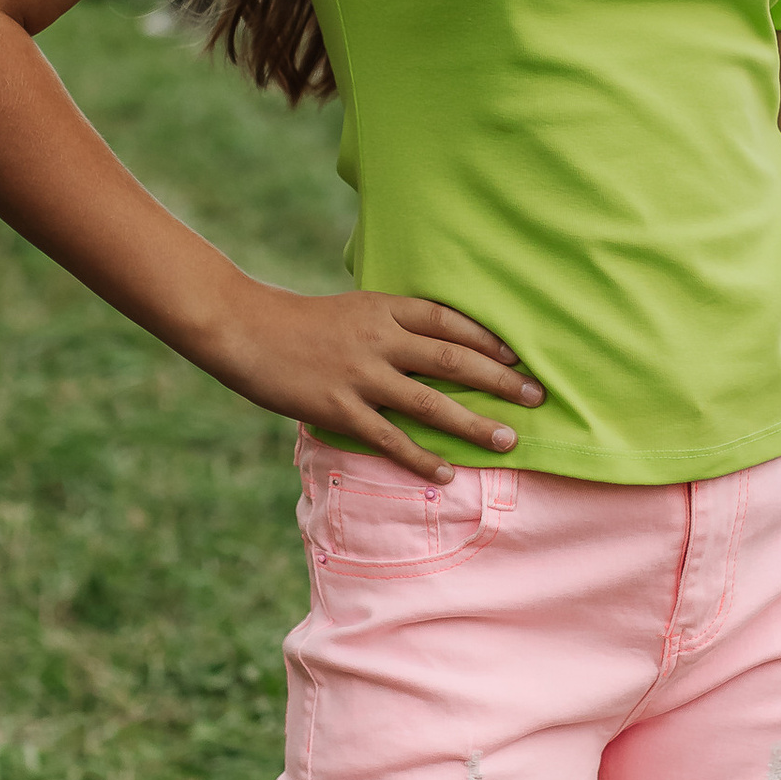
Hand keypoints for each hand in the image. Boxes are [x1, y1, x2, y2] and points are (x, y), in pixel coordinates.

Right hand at [208, 285, 542, 478]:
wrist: (244, 329)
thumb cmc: (299, 322)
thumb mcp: (352, 309)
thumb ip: (390, 325)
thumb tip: (431, 346)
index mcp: (384, 308)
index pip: (449, 321)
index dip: (488, 339)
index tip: (518, 357)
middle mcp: (379, 339)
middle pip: (453, 359)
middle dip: (499, 380)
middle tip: (536, 396)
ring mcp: (360, 375)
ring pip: (430, 402)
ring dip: (473, 423)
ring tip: (508, 440)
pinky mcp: (339, 408)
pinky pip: (390, 437)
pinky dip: (421, 457)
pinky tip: (448, 471)